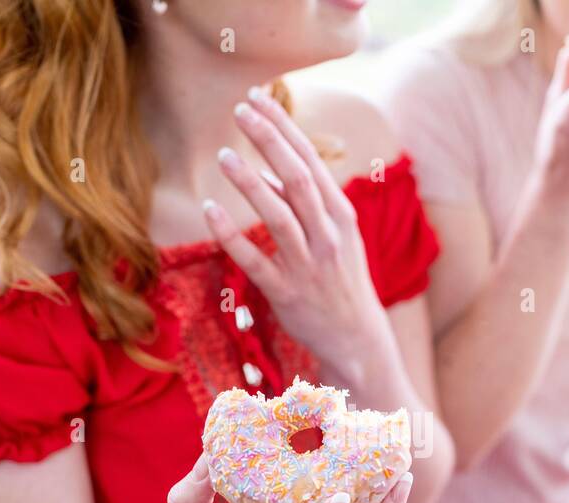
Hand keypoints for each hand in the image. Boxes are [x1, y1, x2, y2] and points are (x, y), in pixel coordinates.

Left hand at [203, 86, 388, 375]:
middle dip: (269, 140)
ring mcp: (308, 265)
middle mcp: (328, 236)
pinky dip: (231, 235)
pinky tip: (210, 210)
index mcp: (341, 215)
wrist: (358, 338)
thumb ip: (304, 203)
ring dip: (250, 183)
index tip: (258, 97)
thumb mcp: (336, 236)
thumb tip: (268, 171)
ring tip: (224, 156)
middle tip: (239, 109)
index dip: (283, 126)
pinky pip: (254, 261)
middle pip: (297, 178)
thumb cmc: (341, 280)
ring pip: (278, 216)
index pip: (310, 159)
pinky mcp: (286, 293)